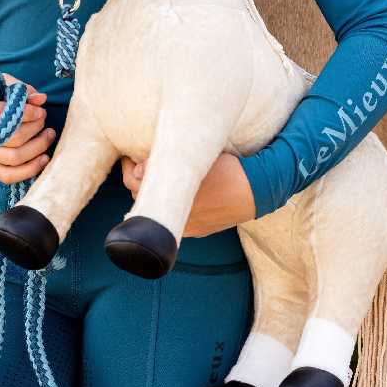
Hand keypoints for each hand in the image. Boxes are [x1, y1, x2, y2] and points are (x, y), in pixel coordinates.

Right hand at [0, 72, 53, 184]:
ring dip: (38, 146)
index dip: (26, 112)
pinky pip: (10, 176)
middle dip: (35, 128)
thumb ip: (21, 90)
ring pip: (15, 157)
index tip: (40, 109)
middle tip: (43, 118)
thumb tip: (40, 99)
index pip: (1, 113)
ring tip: (49, 134)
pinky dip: (31, 169)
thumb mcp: (1, 85)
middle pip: (13, 137)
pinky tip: (44, 157)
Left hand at [120, 152, 256, 235]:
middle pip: (142, 200)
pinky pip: (174, 222)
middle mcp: (178, 218)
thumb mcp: (197, 158)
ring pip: (157, 213)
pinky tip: (171, 195)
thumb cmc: (227, 168)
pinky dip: (167, 209)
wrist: (257, 189)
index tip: (129, 157)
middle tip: (136, 162)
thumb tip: (136, 169)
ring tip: (153, 176)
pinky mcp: (198, 230)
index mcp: (175, 198)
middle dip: (138, 182)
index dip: (128, 169)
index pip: (135, 185)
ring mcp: (188, 227)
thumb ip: (164, 162)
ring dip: (151, 196)